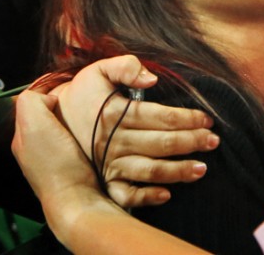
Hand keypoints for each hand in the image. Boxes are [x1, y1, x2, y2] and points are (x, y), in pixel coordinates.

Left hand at [12, 88, 98, 211]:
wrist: (77, 201)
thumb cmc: (57, 167)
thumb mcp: (34, 124)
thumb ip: (32, 101)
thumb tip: (47, 97)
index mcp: (21, 136)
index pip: (31, 101)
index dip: (48, 90)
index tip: (67, 87)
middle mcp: (32, 148)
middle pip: (46, 113)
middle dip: (62, 104)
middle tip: (78, 101)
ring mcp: (51, 159)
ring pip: (61, 126)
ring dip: (73, 118)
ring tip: (85, 116)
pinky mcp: (69, 166)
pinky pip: (73, 140)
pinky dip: (81, 133)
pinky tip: (88, 135)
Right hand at [55, 56, 218, 207]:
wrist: (50, 120)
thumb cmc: (83, 92)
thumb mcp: (99, 70)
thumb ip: (125, 66)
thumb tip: (152, 78)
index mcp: (115, 113)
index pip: (160, 116)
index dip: (187, 118)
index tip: (207, 120)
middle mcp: (112, 140)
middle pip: (160, 143)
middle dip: (191, 142)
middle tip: (214, 141)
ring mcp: (107, 163)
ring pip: (149, 170)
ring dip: (177, 171)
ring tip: (202, 168)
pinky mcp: (103, 181)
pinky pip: (125, 195)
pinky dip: (146, 197)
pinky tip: (167, 194)